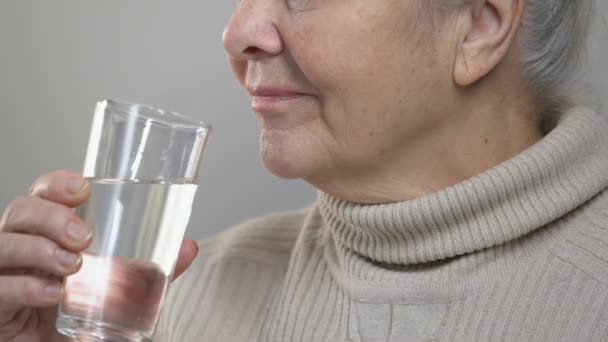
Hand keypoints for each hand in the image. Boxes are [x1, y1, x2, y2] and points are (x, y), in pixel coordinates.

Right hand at [0, 170, 197, 341]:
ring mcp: (5, 274)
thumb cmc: (87, 310)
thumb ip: (152, 267)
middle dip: (51, 216)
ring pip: (2, 244)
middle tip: (83, 236)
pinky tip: (53, 293)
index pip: (44, 194)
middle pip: (20, 211)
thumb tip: (189, 247)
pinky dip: (27, 287)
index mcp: (50, 232)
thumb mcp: (122, 286)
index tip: (83, 189)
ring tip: (72, 264)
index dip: (57, 184)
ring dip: (38, 249)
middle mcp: (23, 247)